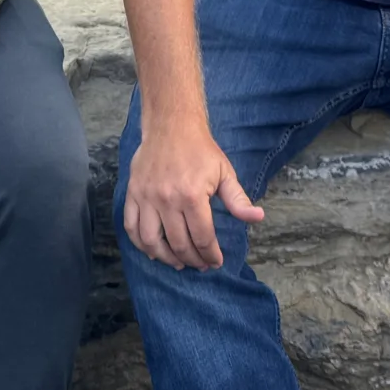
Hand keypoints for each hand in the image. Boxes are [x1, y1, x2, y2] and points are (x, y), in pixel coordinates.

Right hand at [121, 113, 262, 269]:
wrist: (171, 125)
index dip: (211, 255)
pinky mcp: (132, 193)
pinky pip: (130, 226)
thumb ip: (239, 200)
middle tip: (200, 264)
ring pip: (151, 241)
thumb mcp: (225, 172)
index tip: (216, 261)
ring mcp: (146, 197)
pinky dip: (139, 244)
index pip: (202, 238)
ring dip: (165, 258)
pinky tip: (152, 250)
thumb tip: (258, 218)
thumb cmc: (201, 150)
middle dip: (193, 260)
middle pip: (179, 244)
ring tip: (178, 263)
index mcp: (192, 195)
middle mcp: (167, 199)